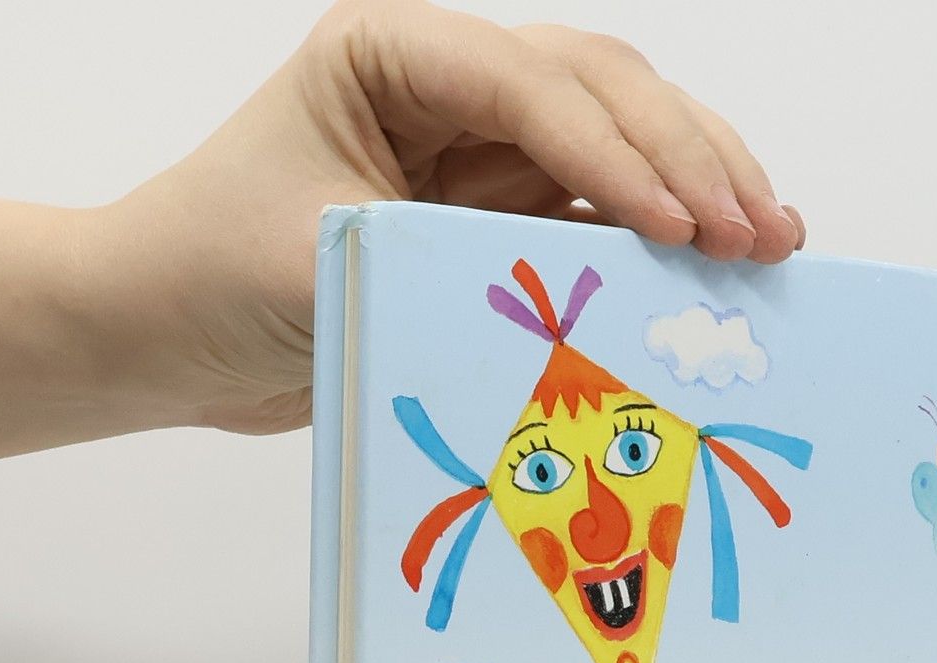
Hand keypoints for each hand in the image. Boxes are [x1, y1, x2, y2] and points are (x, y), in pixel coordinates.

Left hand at [101, 0, 804, 434]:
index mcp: (393, 52)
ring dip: (701, 185)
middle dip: (690, 159)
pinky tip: (722, 263)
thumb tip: (586, 290)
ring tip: (772, 240)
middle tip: (760, 232)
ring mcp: (481, 148)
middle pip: (603, 91)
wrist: (163, 336)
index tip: (681, 229)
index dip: (618, 157)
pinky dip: (664, 238)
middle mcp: (449, 84)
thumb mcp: (323, 261)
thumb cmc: (208, 276)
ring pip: (624, 139)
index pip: (533, 89)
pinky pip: (603, 214)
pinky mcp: (499, 215)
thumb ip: (448, 263)